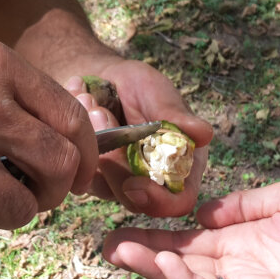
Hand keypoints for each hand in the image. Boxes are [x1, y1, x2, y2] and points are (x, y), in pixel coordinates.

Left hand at [65, 59, 211, 216]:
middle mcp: (151, 179)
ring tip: (90, 101)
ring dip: (93, 144)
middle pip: (134, 200)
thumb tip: (203, 134)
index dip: (158, 200)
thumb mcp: (156, 92)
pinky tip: (79, 105)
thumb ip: (175, 115)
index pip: (178, 201)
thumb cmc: (137, 85)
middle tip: (100, 113)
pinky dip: (76, 139)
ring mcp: (119, 181)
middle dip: (114, 161)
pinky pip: (79, 172)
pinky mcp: (92, 175)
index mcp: (180, 164)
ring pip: (103, 187)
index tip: (134, 183)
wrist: (100, 77)